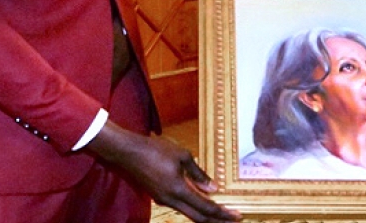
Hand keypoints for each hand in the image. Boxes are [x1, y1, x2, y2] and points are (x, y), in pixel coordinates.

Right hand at [88, 122, 240, 222]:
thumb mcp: (182, 156)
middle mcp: (171, 201)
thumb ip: (198, 174)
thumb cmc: (156, 150)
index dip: (222, 214)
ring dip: (206, 216)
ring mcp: (164, 200)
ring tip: (221, 214)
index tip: (237, 216)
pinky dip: (195, 208)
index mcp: (178, 190)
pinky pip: (181, 206)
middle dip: (217, 221)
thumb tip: (213, 189)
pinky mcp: (159, 196)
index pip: (205, 208)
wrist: (128, 152)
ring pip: (189, 214)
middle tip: (233, 220)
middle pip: (198, 218)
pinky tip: (202, 203)